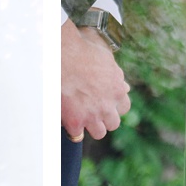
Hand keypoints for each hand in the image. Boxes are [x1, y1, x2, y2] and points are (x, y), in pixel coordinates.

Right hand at [61, 20, 130, 142]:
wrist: (61, 56)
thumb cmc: (82, 50)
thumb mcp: (106, 59)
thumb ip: (116, 76)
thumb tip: (125, 87)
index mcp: (117, 90)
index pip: (124, 107)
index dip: (114, 105)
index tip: (105, 102)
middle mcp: (108, 105)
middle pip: (113, 123)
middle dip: (104, 118)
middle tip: (92, 109)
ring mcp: (92, 115)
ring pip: (99, 133)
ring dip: (91, 126)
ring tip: (80, 115)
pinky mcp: (76, 121)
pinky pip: (77, 135)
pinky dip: (72, 127)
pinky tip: (66, 117)